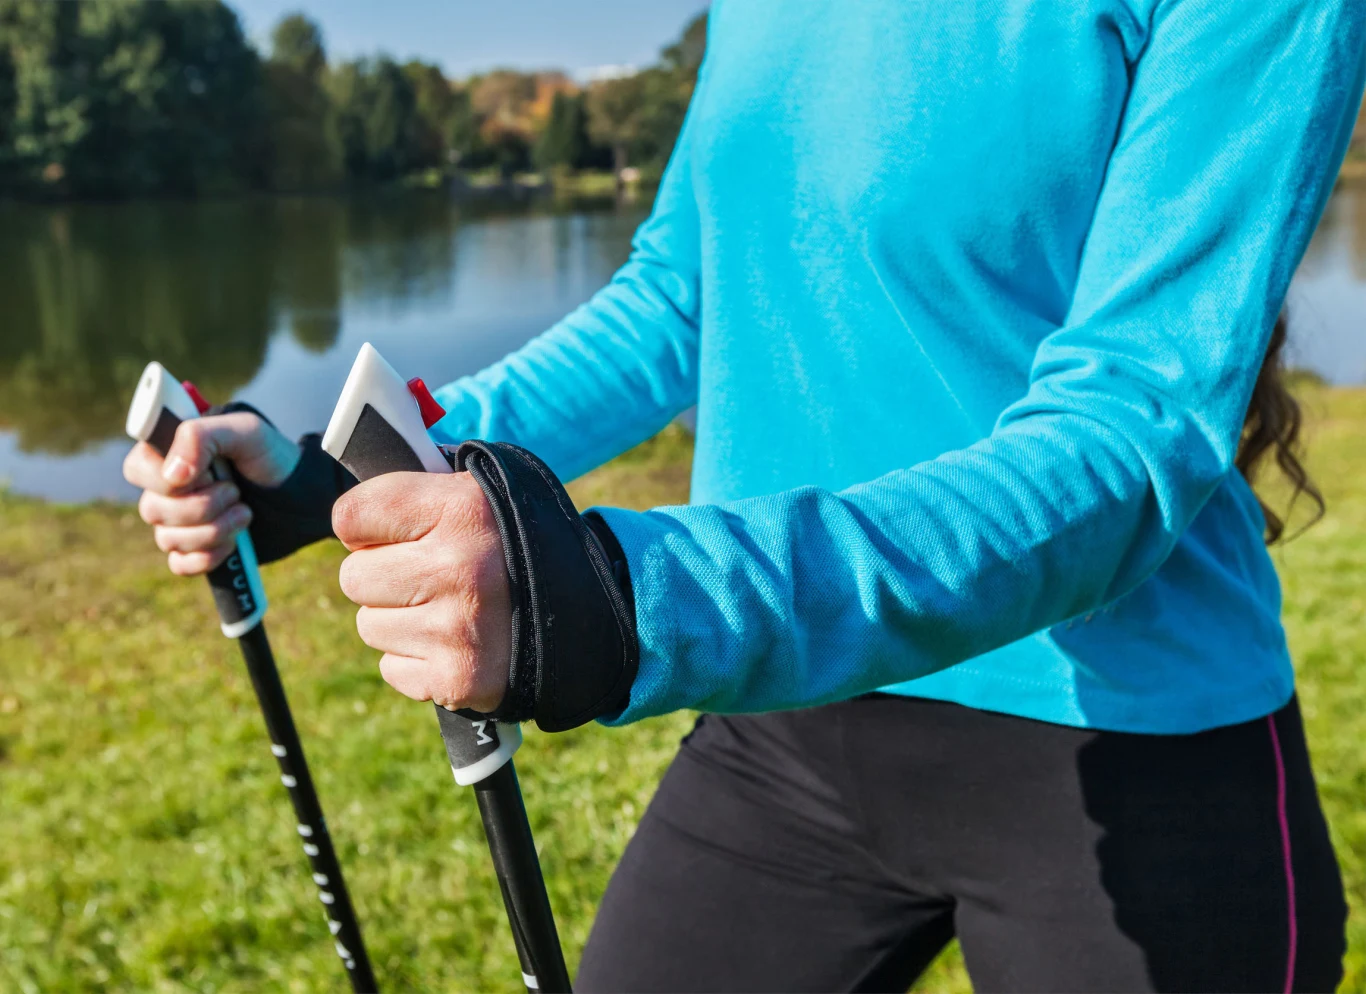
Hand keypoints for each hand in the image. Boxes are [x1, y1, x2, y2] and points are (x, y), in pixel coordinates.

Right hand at [123, 411, 300, 574]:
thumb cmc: (271, 456)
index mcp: (169, 454)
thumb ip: (202, 436)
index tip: (206, 475)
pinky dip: (208, 557)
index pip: (137, 469)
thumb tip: (172, 474)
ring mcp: (178, 522)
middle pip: (152, 509)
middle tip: (236, 492)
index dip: (168, 480)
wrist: (302, 496)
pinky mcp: (194, 550)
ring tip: (245, 512)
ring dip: (214, 530)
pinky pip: (180, 565)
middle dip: (202, 506)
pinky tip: (234, 543)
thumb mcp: (245, 431)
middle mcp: (166, 489)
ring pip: (168, 539)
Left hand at [333, 472, 510, 712]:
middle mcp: (458, 569)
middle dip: (385, 577)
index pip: (351, 518)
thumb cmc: (514, 545)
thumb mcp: (477, 495)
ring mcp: (456, 630)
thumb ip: (414, 492)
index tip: (395, 532)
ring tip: (450, 608)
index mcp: (461, 511)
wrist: (585, 611)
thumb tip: (348, 517)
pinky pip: (391, 668)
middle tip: (431, 575)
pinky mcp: (457, 680)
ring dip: (400, 619)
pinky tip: (456, 641)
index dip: (367, 527)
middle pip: (353, 577)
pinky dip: (417, 659)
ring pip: (370, 626)